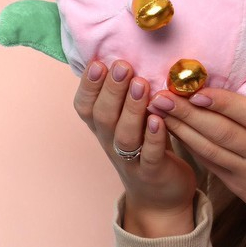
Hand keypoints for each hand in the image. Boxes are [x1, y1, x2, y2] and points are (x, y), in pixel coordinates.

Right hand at [73, 59, 197, 237]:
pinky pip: (150, 155)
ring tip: (140, 84)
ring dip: (131, 109)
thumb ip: (126, 93)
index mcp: (103, 127)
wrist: (159, 196)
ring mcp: (131, 159)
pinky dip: (154, 137)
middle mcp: (111, 142)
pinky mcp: (152, 172)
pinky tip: (159, 118)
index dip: (89, 86)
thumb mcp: (131, 118)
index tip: (98, 62)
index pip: (86, 106)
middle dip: (112, 89)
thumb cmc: (145, 145)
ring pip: (125, 135)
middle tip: (123, 66)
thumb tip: (125, 50)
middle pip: (104, 116)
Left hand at [147, 56, 245, 246]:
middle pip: (223, 131)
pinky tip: (173, 132)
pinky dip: (191, 147)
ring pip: (211, 148)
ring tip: (158, 109)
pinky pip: (212, 164)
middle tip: (160, 94)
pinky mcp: (240, 186)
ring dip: (182, 129)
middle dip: (189, 113)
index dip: (222, 103)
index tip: (197, 89)